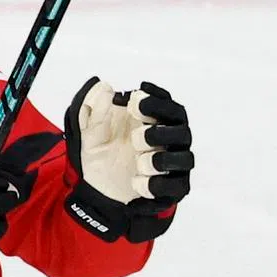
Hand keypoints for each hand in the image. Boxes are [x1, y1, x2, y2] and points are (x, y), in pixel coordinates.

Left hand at [63, 77, 193, 242]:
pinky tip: (136, 182)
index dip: (157, 101)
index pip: (168, 106)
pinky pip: (176, 186)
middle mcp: (170, 141)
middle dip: (159, 132)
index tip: (136, 98)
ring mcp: (174, 165)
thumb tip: (104, 88)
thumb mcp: (91, 133)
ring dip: (160, 158)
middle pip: (182, 130)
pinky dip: (156, 184)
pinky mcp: (173, 188)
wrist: (99, 187)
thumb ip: (96, 112)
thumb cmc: (103, 151)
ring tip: (138, 161)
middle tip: (136, 136)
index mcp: (154, 120)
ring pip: (185, 158)